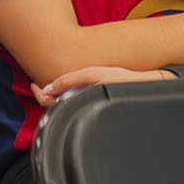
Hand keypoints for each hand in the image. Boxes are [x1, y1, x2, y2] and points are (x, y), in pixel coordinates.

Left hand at [32, 65, 167, 106]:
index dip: (38, 95)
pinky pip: (77, 106)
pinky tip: (70, 91)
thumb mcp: (95, 74)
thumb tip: (48, 88)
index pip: (50, 104)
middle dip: (45, 97)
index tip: (33, 86)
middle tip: (38, 85)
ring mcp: (93, 109)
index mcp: (82, 102)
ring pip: (66, 108)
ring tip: (52, 87)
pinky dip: (68, 99)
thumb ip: (70, 80)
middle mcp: (86, 109)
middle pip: (56, 108)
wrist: (151, 87)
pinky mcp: (99, 108)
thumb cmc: (126, 82)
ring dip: (56, 98)